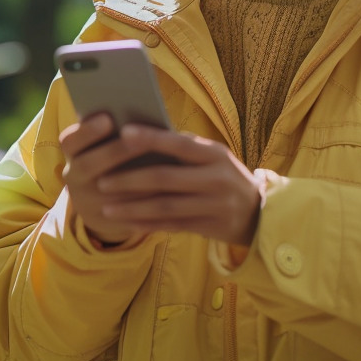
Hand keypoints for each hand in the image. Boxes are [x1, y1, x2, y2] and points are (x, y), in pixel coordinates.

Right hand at [61, 113, 156, 245]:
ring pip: (109, 193)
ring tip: (162, 164)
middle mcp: (74, 178)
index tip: (108, 118)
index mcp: (73, 154)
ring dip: (136, 179)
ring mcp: (88, 203)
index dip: (87, 130)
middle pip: (88, 165)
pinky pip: (127, 215)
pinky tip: (168, 189)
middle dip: (114, 151)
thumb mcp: (103, 145)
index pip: (69, 141)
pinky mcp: (107, 221)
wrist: (100, 204)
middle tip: (139, 139)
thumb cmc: (111, 159)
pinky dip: (147, 202)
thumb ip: (114, 131)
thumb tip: (140, 111)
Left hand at [61, 115, 260, 247]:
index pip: (178, 144)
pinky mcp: (209, 227)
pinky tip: (127, 223)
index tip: (122, 133)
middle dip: (130, 180)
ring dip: (132, 208)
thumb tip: (140, 137)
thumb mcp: (213, 157)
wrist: (259, 212)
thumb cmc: (224, 176)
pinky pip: (172, 226)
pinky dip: (147, 225)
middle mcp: (216, 179)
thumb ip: (184, 150)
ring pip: (165, 207)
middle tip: (101, 181)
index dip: (150, 138)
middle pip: (165, 179)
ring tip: (106, 208)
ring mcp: (213, 206)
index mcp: (215, 154)